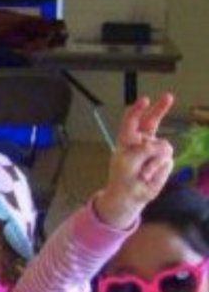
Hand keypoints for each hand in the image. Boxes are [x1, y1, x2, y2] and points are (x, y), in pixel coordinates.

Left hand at [96, 93, 174, 227]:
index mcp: (127, 140)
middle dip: (161, 108)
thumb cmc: (122, 177)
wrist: (130, 196)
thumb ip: (143, 149)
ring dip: (153, 161)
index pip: (131, 121)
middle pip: (152, 122)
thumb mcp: (127, 161)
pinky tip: (148, 176)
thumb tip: (161, 146)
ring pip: (163, 146)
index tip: (145, 100)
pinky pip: (166, 160)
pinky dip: (156, 168)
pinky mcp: (164, 161)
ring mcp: (154, 151)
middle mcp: (142, 142)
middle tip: (169, 96)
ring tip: (142, 172)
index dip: (138, 110)